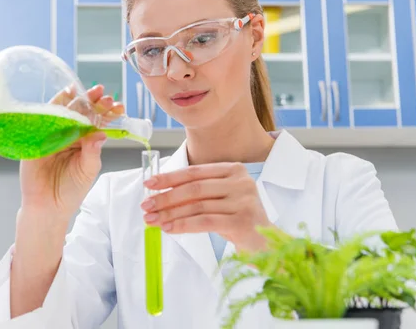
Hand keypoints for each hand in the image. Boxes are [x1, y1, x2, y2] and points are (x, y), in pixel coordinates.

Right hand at [19, 84, 123, 220]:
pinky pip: (44, 119)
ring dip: (75, 100)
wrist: (48, 208)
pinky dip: (52, 107)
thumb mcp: (88, 171)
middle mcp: (68, 135)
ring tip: (89, 92)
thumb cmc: (70, 191)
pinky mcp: (36, 138)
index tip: (118, 106)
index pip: (96, 122)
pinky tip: (63, 99)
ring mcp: (52, 134)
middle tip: (103, 93)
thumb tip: (100, 133)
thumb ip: (93, 152)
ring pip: (64, 111)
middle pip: (81, 112)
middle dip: (92, 101)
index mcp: (83, 141)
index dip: (106, 112)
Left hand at [141, 162, 271, 252]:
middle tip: (146, 206)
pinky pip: (204, 222)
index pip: (195, 172)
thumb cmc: (238, 220)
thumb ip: (197, 194)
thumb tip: (160, 195)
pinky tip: (169, 228)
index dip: (169, 178)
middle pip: (194, 188)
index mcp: (234, 170)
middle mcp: (241, 181)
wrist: (269, 245)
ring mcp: (243, 201)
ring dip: (170, 213)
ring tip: (153, 220)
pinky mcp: (242, 221)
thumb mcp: (220, 200)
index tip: (149, 184)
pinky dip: (183, 225)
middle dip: (166, 198)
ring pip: (197, 206)